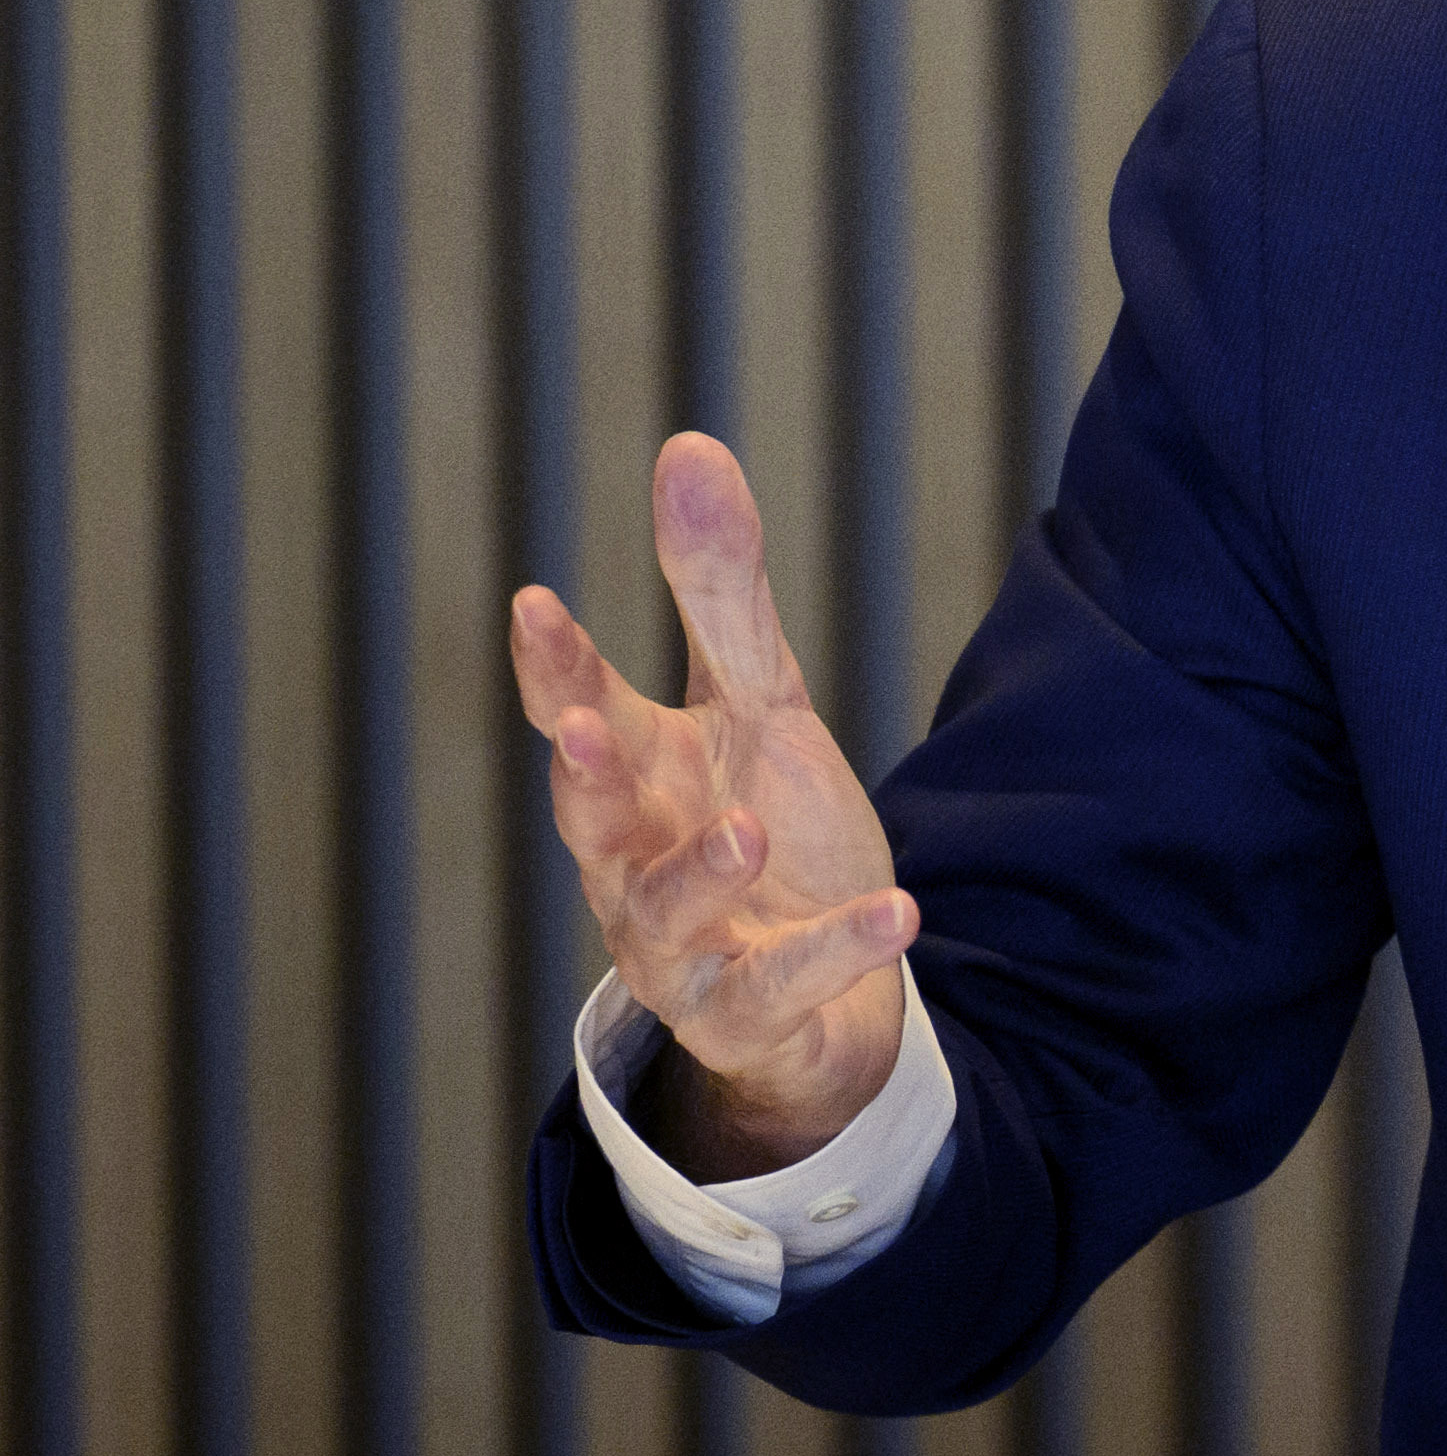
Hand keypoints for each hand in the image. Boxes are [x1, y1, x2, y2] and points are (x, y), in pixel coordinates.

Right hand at [507, 431, 919, 1177]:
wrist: (830, 971)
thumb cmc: (767, 820)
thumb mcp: (759, 698)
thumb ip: (719, 589)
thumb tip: (687, 444)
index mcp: (638, 776)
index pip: (581, 709)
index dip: (555, 664)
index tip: (536, 604)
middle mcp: (635, 863)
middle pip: (594, 821)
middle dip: (582, 779)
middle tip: (583, 729)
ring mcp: (683, 947)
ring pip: (664, 915)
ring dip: (701, 873)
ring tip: (748, 831)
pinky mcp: (750, 1011)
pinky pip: (782, 987)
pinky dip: (836, 950)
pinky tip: (900, 911)